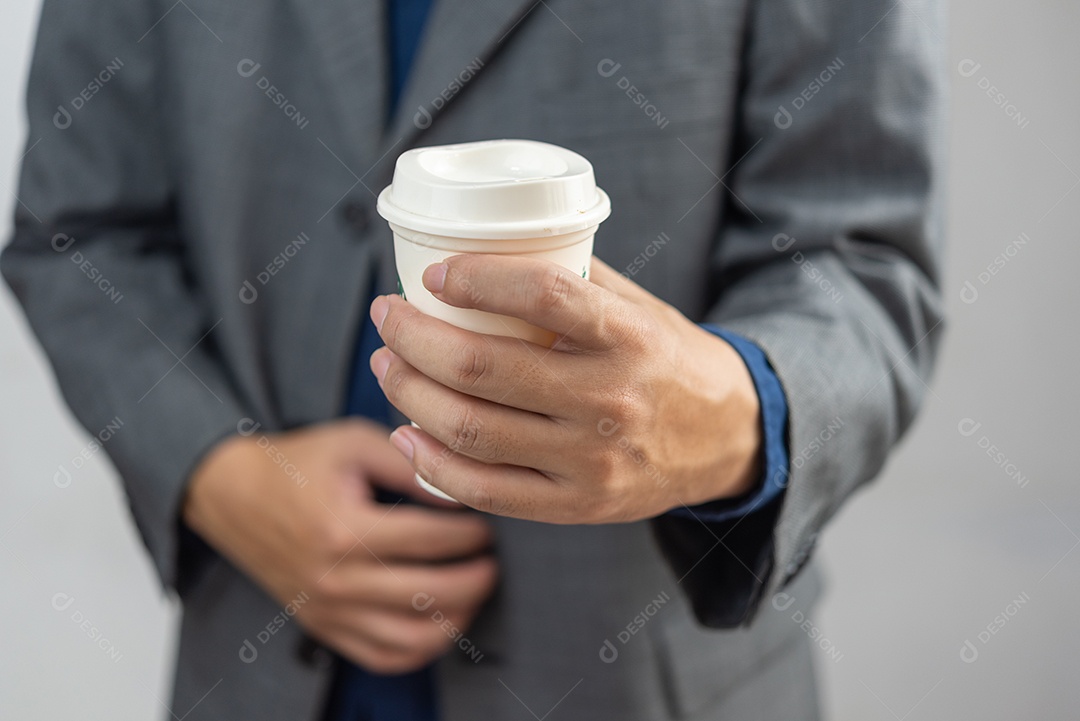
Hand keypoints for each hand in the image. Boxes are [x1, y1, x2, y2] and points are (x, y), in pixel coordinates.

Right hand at [183, 418, 497, 673]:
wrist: (234, 495)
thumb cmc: (298, 464)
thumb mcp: (355, 444)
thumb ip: (410, 466)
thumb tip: (459, 491)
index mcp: (344, 529)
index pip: (429, 539)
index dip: (470, 533)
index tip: (487, 525)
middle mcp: (335, 579)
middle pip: (428, 594)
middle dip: (475, 579)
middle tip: (492, 562)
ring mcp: (328, 610)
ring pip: (411, 638)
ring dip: (456, 620)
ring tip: (474, 593)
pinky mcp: (324, 628)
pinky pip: (382, 657)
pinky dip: (421, 650)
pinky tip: (443, 624)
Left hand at [369, 255, 762, 524]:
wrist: (727, 439)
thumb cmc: (667, 361)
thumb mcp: (640, 308)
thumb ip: (574, 279)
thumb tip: (487, 248)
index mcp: (629, 338)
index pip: (543, 296)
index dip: (476, 280)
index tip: (435, 275)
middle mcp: (611, 400)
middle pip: (484, 368)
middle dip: (414, 337)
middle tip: (387, 317)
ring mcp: (592, 461)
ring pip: (472, 431)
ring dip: (410, 393)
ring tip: (389, 365)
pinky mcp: (577, 505)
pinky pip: (485, 490)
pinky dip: (431, 463)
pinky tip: (406, 433)